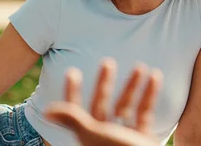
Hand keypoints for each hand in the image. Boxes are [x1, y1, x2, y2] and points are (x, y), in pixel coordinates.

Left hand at [44, 58, 161, 145]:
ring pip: (125, 107)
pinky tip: (155, 76)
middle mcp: (104, 137)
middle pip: (101, 105)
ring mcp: (124, 138)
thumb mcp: (96, 135)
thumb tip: (46, 109)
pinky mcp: (143, 140)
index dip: (72, 92)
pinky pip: (144, 114)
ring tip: (139, 66)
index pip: (74, 112)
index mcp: (89, 136)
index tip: (72, 72)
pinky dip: (149, 96)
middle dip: (104, 84)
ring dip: (132, 86)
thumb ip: (74, 120)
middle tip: (107, 62)